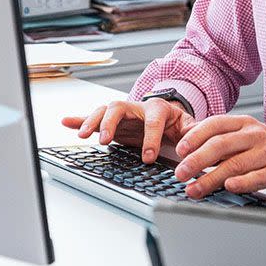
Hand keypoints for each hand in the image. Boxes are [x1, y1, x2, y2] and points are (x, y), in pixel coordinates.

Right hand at [61, 98, 194, 163]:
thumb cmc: (175, 122)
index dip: (150, 138)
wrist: (167, 114)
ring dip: (92, 122)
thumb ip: (193, 132)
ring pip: (104, 111)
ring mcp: (122, 113)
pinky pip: (93, 117)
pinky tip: (66, 122)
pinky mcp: (111, 121)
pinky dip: (79, 120)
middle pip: (119, 108)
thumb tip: (200, 140)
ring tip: (82, 135)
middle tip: (105, 140)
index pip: (152, 120)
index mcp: (157, 108)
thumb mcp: (188, 126)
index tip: (148, 157)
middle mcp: (136, 107)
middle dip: (111, 123)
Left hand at [173, 115, 265, 201]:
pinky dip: (242, 182)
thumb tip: (188, 150)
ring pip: (235, 164)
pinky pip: (258, 177)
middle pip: (221, 145)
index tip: (179, 150)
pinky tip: (229, 187)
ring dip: (211, 178)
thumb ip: (222, 142)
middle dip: (197, 160)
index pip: (215, 124)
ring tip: (194, 189)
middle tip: (180, 173)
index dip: (195, 136)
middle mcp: (256, 135)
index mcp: (245, 124)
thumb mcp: (247, 139)